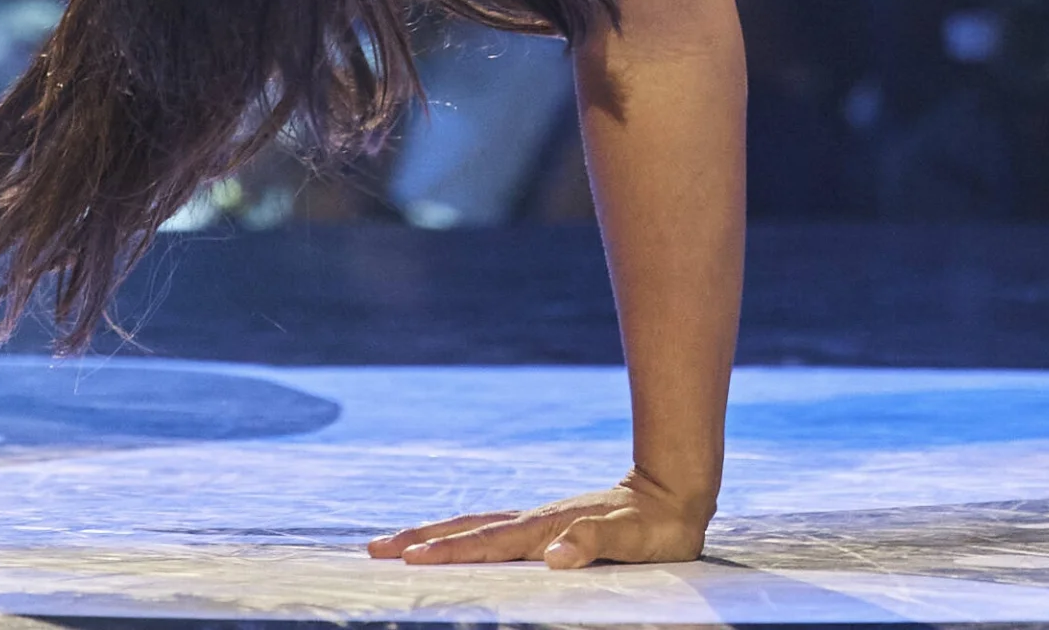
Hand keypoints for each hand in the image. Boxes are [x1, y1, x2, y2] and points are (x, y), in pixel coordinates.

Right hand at [367, 471, 713, 569]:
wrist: (673, 491)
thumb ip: (593, 544)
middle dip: (421, 539)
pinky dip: (462, 536)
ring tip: (395, 544)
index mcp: (545, 529)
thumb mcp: (630, 539)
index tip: (410, 558)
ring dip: (435, 534)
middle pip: (467, 529)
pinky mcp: (545, 526)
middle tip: (374, 549)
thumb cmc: (654, 526)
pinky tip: (453, 543)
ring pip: (474, 526)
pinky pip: (492, 531)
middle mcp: (534, 522)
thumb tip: (555, 556)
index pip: (487, 543)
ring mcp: (537, 521)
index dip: (449, 551)